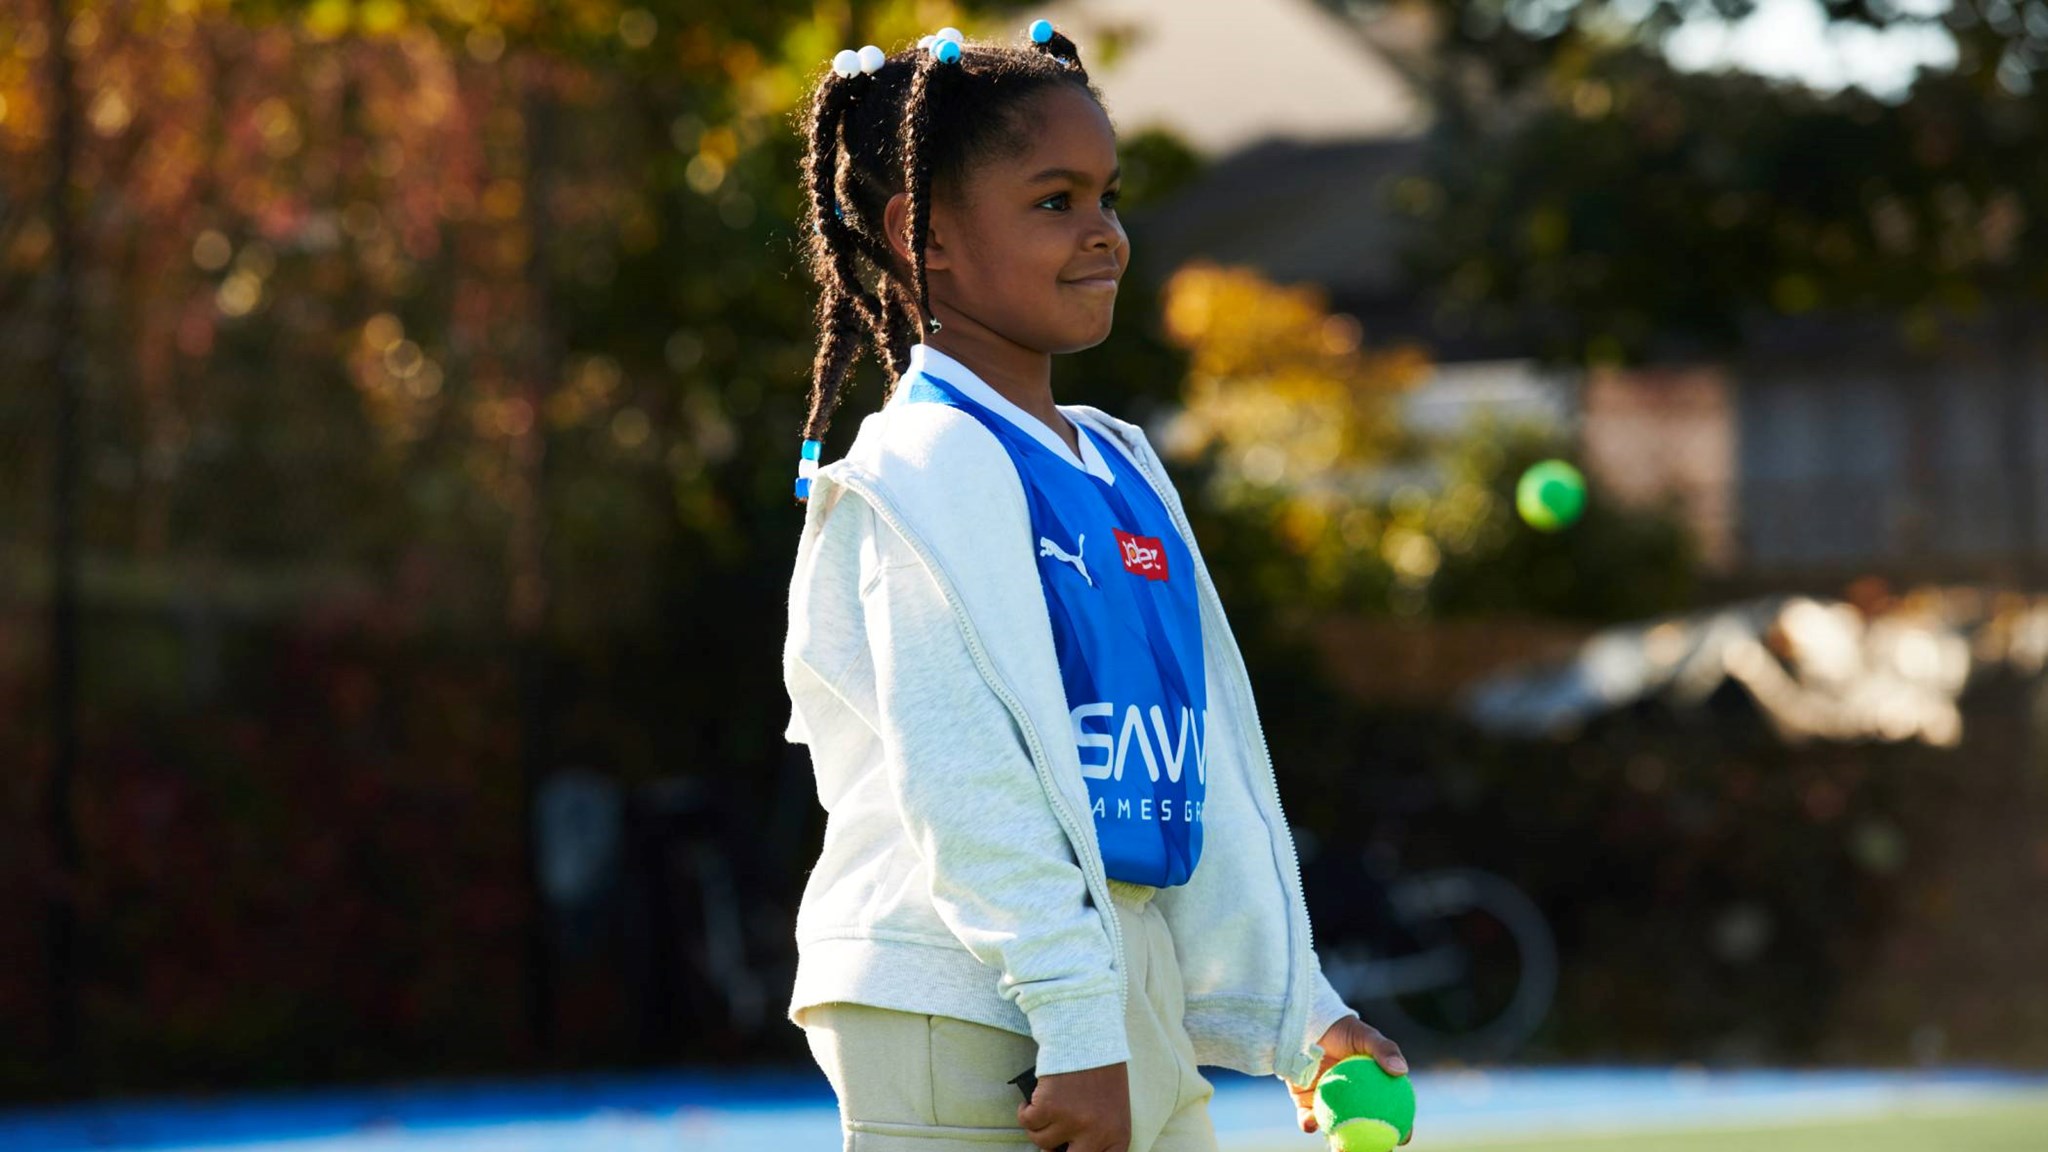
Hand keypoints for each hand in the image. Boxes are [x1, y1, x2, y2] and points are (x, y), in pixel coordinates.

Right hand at [1018, 1061, 1131, 1151]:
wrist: (1088, 1035)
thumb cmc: (1102, 1069)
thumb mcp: (1114, 1108)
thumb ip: (1101, 1134)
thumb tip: (1072, 1149)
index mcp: (1117, 1134)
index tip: (1068, 1150)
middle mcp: (1096, 1133)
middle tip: (1050, 1145)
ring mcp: (1071, 1122)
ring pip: (1041, 1140)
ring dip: (1038, 1126)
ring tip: (1044, 1109)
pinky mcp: (1049, 1107)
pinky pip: (1027, 1121)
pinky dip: (1025, 1111)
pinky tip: (1031, 1100)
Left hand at [1288, 1015, 1410, 1142]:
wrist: (1308, 1024)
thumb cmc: (1342, 1030)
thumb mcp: (1366, 1036)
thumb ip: (1384, 1049)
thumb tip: (1401, 1070)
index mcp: (1371, 1092)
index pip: (1392, 1115)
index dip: (1401, 1129)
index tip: (1403, 1137)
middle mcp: (1351, 1104)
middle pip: (1365, 1131)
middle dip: (1370, 1146)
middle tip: (1373, 1151)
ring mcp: (1329, 1106)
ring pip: (1337, 1132)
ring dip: (1339, 1146)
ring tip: (1340, 1151)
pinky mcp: (1305, 1104)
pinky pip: (1308, 1119)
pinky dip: (1309, 1123)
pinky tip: (1311, 1123)